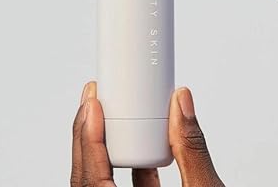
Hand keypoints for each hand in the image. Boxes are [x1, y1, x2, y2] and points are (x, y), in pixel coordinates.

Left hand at [71, 82, 223, 186]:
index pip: (93, 184)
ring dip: (99, 146)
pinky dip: (124, 161)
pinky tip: (134, 139)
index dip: (88, 141)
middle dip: (86, 135)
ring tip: (104, 112)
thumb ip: (192, 147)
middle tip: (92, 99)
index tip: (92, 107)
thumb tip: (182, 103)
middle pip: (88, 180)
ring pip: (100, 183)